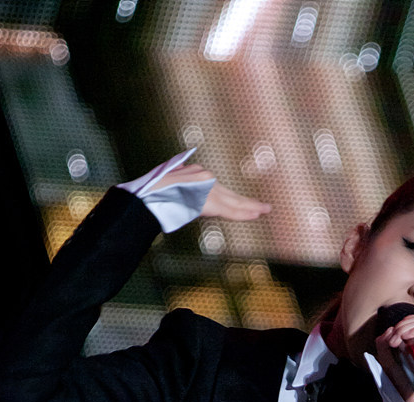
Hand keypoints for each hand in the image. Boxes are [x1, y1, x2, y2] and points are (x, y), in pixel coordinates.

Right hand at [150, 164, 270, 219]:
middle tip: (264, 206)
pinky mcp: (209, 201)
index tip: (245, 204)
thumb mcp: (170, 186)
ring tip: (265, 210)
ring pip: (234, 201)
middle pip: (230, 193)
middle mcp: (205, 178)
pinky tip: (256, 215)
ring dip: (251, 207)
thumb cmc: (152, 193)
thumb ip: (183, 189)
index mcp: (197, 174)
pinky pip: (230, 210)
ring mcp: (208, 188)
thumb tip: (185, 194)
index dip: (233, 198)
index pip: (219, 189)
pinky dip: (243, 213)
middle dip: (247, 201)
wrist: (147, 196)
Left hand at [374, 312, 413, 401]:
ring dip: (410, 325)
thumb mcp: (388, 366)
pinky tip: (407, 336)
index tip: (389, 339)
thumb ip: (384, 349)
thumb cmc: (404, 388)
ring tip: (398, 337)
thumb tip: (387, 330)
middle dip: (403, 324)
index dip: (401, 324)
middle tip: (392, 339)